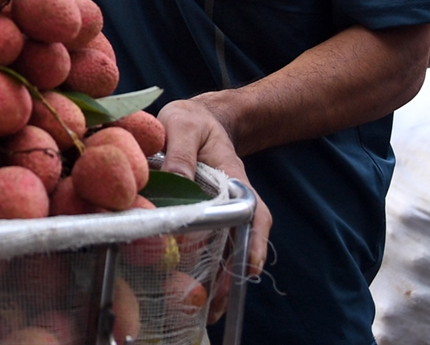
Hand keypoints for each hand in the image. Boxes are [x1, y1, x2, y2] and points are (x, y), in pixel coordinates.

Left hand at [158, 96, 271, 322]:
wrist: (194, 118)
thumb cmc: (190, 120)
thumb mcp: (183, 125)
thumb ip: (180, 152)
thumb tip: (177, 181)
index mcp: (233, 178)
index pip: (251, 214)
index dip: (251, 242)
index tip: (250, 267)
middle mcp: (231, 200)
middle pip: (240, 243)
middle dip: (232, 274)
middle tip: (219, 304)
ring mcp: (218, 211)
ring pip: (225, 249)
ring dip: (218, 279)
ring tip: (209, 311)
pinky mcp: (201, 216)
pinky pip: (208, 245)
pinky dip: (203, 266)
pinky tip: (191, 289)